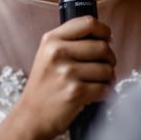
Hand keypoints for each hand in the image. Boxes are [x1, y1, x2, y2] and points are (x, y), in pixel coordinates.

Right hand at [8, 16, 115, 139]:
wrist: (31, 116)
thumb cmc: (44, 84)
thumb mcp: (48, 54)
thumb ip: (70, 40)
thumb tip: (105, 36)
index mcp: (51, 39)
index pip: (88, 23)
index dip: (103, 30)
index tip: (107, 38)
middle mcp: (57, 53)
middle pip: (102, 46)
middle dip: (110, 58)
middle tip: (106, 65)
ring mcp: (66, 73)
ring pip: (107, 69)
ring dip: (109, 77)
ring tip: (100, 81)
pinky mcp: (75, 93)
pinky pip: (104, 88)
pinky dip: (105, 92)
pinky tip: (97, 93)